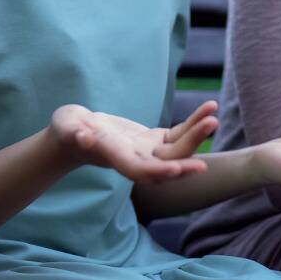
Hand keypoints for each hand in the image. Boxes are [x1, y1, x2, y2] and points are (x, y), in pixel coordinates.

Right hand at [48, 101, 218, 182]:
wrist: (75, 134)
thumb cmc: (67, 131)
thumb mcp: (67, 129)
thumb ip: (74, 133)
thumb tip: (83, 137)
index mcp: (116, 157)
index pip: (139, 170)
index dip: (158, 171)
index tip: (177, 169)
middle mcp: (136, 159)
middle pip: (167, 160)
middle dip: (189, 149)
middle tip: (210, 129)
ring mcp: (148, 151)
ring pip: (178, 148)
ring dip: (197, 134)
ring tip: (213, 115)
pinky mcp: (154, 139)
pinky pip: (179, 133)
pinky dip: (194, 123)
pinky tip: (209, 108)